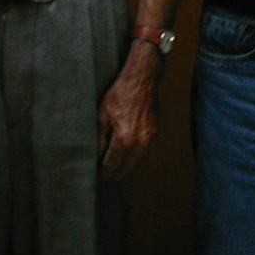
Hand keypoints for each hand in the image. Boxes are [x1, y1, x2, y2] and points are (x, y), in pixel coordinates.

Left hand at [97, 42, 161, 179]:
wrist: (142, 78)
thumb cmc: (121, 93)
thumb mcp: (102, 115)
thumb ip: (100, 138)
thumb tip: (98, 153)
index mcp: (124, 138)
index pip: (113, 164)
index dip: (104, 171)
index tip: (99, 174)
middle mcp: (140, 141)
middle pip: (128, 168)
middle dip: (117, 173)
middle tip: (107, 176)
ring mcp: (150, 136)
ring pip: (138, 159)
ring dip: (128, 164)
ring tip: (116, 166)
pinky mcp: (156, 129)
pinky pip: (145, 148)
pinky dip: (136, 153)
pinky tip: (128, 151)